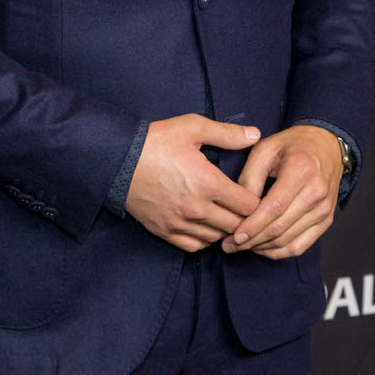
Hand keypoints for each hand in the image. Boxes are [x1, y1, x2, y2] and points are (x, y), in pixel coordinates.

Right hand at [125, 113, 260, 252]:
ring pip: (216, 238)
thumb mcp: (193, 127)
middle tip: (242, 206)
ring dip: (224, 229)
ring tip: (224, 214)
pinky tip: (205, 225)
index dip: (255, 200)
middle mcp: (196, 208)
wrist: (118, 158)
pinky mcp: (164, 231)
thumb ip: (227, 134)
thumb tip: (255, 135)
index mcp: (208, 182)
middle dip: (243, 217)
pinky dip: (204, 239)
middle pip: (236, 225)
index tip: (252, 193)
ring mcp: (179, 223)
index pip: (248, 206)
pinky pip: (194, 246)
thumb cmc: (157, 141)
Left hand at [221, 125, 341, 258]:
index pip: (275, 207)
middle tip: (229, 245)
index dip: (253, 225)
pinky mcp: (326, 220)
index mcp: (301, 170)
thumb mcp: (265, 148)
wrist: (326, 145)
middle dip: (252, 240)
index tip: (233, 235)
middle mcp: (316, 192)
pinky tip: (261, 248)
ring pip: (289, 241)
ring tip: (241, 247)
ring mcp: (324, 209)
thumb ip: (250, 177)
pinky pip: (301, 245)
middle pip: (281, 227)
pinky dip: (279, 252)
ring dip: (262, 248)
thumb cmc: (292, 145)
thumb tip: (239, 209)